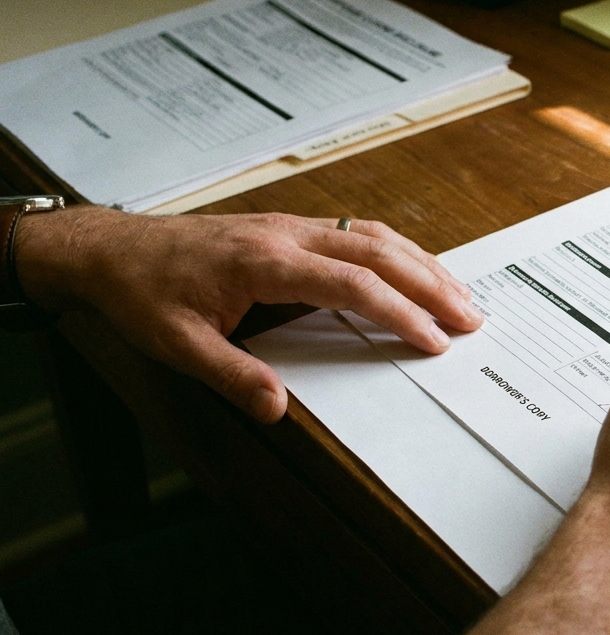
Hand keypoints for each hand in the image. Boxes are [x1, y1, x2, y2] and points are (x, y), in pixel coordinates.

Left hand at [14, 207, 481, 422]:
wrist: (113, 248)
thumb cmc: (144, 293)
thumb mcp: (177, 345)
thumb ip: (231, 376)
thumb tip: (278, 409)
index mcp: (264, 262)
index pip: (351, 284)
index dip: (398, 312)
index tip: (432, 340)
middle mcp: (287, 234)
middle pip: (377, 252)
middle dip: (431, 285)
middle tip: (471, 318)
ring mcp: (292, 226)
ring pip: (373, 235)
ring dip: (422, 263)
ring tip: (461, 295)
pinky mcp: (291, 227)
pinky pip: (357, 232)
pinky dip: (398, 251)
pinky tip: (415, 269)